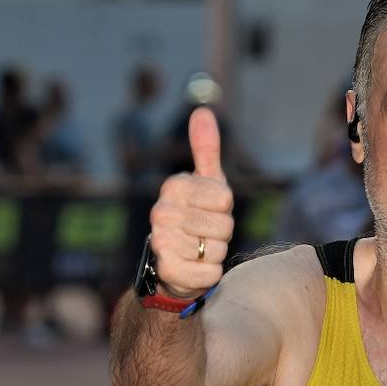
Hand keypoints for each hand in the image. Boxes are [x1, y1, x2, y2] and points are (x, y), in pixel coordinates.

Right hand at [149, 107, 233, 298]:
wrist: (171, 266)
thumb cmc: (194, 219)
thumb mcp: (204, 183)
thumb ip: (205, 149)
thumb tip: (203, 110)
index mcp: (174, 187)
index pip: (225, 199)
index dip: (223, 209)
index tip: (208, 211)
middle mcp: (161, 211)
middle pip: (224, 225)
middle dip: (220, 234)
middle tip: (203, 234)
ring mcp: (161, 242)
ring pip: (217, 249)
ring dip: (214, 255)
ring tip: (197, 252)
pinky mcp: (168, 271)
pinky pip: (211, 272)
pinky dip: (209, 274)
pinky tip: (194, 269)